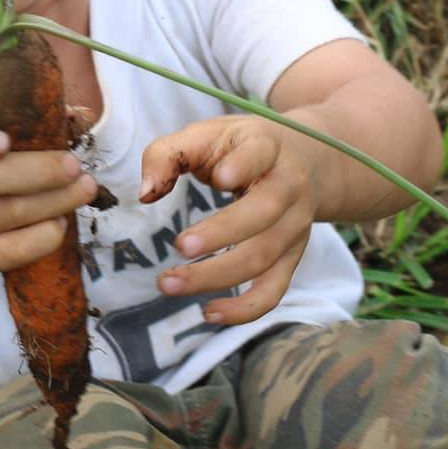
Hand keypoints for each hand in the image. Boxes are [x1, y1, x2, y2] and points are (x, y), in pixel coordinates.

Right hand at [0, 103, 97, 280]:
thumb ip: (2, 117)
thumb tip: (70, 115)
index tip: (6, 142)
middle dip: (39, 171)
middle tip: (74, 165)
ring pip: (7, 212)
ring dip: (54, 201)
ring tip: (84, 188)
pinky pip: (8, 251)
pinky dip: (41, 237)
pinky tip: (60, 222)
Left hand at [140, 115, 315, 325]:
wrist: (301, 161)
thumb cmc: (237, 148)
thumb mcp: (204, 136)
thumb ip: (168, 155)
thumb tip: (146, 193)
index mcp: (265, 147)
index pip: (258, 155)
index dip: (243, 166)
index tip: (220, 179)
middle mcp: (288, 187)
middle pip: (262, 213)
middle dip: (220, 234)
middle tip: (179, 245)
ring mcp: (294, 226)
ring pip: (263, 256)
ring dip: (215, 275)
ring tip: (169, 283)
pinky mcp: (292, 257)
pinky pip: (274, 290)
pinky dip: (245, 308)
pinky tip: (208, 312)